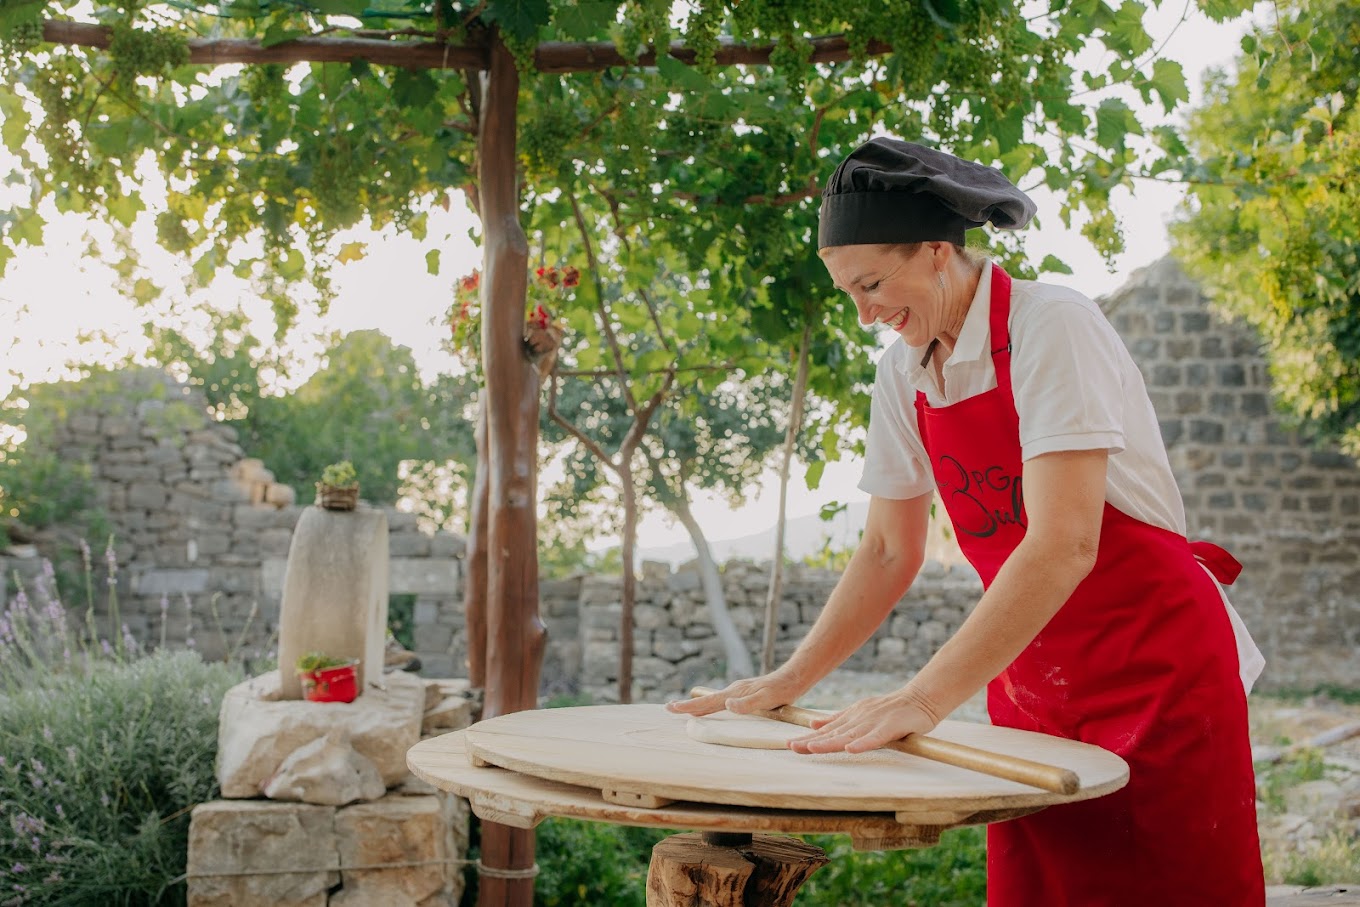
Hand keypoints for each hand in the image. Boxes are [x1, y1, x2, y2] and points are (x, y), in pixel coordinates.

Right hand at [664, 671, 807, 716]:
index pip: (708, 702)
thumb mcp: (767, 698)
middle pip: (706, 700)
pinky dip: (711, 705)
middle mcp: (733, 691)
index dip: (690, 707)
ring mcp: (738, 692)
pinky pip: (723, 701)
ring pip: (713, 700)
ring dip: (698, 705)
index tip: (671, 708)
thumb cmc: (782, 690)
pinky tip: (712, 708)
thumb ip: (748, 703)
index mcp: (734, 693)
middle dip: (688, 705)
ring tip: (685, 709)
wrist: (794, 678)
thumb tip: (727, 705)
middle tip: (669, 708)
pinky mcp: (745, 694)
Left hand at [787, 686, 941, 754]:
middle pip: (833, 733)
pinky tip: (851, 749)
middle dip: (812, 741)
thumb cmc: (890, 709)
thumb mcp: (859, 712)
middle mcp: (858, 719)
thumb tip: (812, 724)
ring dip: (831, 742)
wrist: (919, 699)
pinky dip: (863, 743)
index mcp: (851, 717)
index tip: (790, 744)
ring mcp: (873, 722)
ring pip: (849, 735)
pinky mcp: (890, 727)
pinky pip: (875, 737)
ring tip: (812, 748)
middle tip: (791, 746)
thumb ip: (837, 720)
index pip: (826, 731)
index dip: (808, 738)